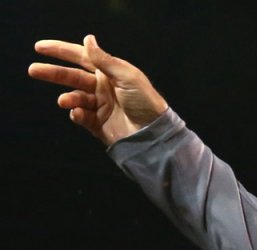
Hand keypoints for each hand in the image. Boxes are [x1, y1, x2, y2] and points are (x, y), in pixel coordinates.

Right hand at [29, 35, 166, 145]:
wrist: (154, 134)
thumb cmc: (146, 102)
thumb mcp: (127, 76)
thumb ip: (105, 60)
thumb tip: (87, 39)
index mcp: (110, 73)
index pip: (82, 57)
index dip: (61, 51)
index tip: (40, 47)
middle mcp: (103, 87)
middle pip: (72, 77)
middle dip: (53, 73)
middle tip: (33, 70)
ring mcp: (101, 106)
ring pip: (75, 97)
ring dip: (68, 98)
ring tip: (64, 101)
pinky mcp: (99, 124)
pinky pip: (82, 116)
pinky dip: (77, 114)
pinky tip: (78, 113)